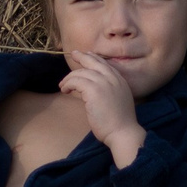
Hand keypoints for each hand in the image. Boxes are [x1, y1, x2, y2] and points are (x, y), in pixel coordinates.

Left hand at [60, 51, 145, 166]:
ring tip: (63, 86)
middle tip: (74, 54)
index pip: (105, 64)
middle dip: (82, 57)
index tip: (86, 55)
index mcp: (120, 81)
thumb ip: (110, 91)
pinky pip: (76, 81)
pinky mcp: (93, 90)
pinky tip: (65, 90)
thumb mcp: (118, 100)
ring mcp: (104, 83)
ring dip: (70, 78)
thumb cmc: (119, 123)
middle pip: (94, 62)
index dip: (94, 59)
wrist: (123, 132)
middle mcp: (113, 78)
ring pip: (82, 72)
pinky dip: (68, 84)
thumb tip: (95, 88)